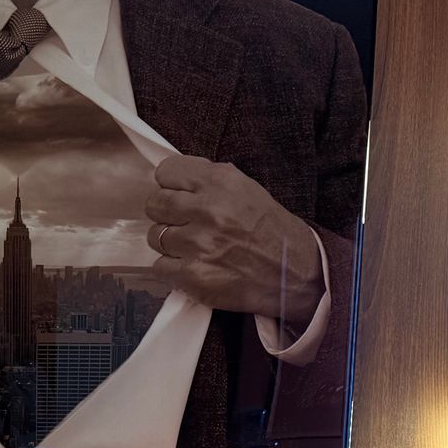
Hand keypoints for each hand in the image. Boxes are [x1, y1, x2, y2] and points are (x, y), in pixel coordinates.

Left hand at [145, 156, 324, 319]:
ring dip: (170, 244)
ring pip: (155, 237)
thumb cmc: (268, 229)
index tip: (179, 195)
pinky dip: (172, 269)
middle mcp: (208, 209)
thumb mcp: (244, 188)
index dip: (169, 185)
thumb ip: (207, 180)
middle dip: (166, 214)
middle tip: (185, 224)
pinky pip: (160, 267)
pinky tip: (194, 267)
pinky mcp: (193, 276)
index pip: (165, 172)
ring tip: (195, 248)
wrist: (293, 272)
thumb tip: (169, 179)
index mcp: (220, 181)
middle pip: (154, 204)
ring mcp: (199, 244)